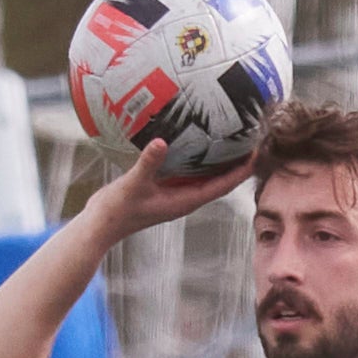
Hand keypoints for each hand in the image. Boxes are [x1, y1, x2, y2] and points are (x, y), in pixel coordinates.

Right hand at [85, 139, 254, 242]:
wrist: (99, 226)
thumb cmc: (116, 211)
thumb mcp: (133, 185)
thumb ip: (148, 164)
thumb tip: (160, 143)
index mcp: (186, 201)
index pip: (224, 185)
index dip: (243, 169)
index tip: (259, 148)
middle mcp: (185, 197)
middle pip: (221, 178)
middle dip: (238, 159)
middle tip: (252, 132)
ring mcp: (175, 192)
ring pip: (206, 173)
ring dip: (220, 156)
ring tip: (233, 131)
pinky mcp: (164, 186)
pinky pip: (188, 168)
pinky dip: (196, 155)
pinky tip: (196, 135)